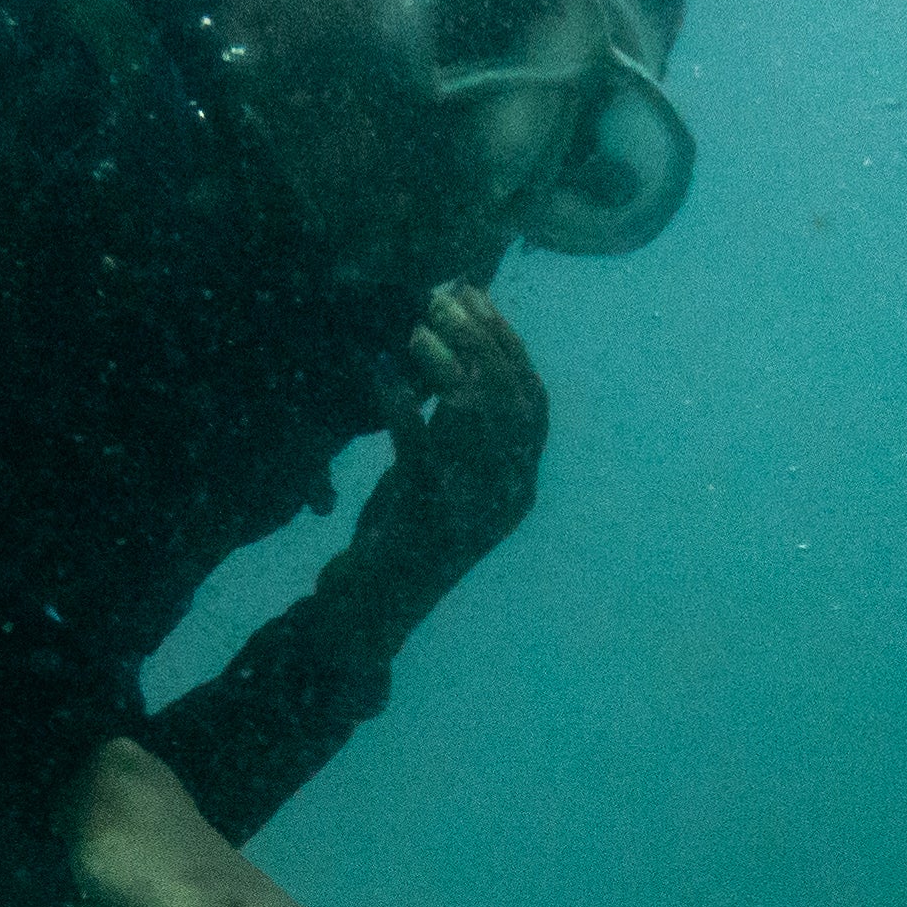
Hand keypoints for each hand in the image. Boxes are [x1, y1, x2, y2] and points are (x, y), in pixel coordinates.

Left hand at [350, 284, 547, 604]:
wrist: (374, 609)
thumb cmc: (405, 530)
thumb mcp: (443, 470)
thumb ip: (457, 422)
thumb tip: (453, 340)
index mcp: (520, 484)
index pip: (532, 401)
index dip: (507, 343)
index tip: (475, 297)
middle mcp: (508, 496)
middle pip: (510, 400)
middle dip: (478, 340)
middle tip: (440, 301)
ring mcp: (474, 510)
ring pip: (477, 419)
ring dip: (447, 365)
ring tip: (417, 331)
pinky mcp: (428, 519)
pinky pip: (419, 448)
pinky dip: (400, 405)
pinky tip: (380, 375)